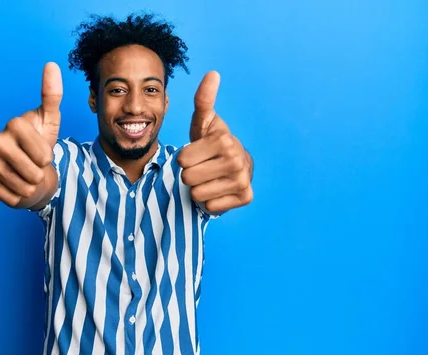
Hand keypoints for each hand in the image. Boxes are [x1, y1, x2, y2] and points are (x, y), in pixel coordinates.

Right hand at [0, 62, 62, 207]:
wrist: (27, 171)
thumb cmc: (40, 145)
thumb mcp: (50, 121)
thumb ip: (52, 95)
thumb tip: (51, 64)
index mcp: (15, 124)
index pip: (43, 154)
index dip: (48, 159)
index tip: (43, 153)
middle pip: (32, 172)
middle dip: (39, 175)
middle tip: (34, 168)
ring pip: (20, 186)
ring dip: (29, 188)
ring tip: (26, 178)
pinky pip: (5, 195)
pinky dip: (15, 196)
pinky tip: (13, 185)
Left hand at [177, 71, 252, 213]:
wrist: (233, 166)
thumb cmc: (212, 143)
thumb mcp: (203, 122)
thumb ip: (203, 100)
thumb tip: (212, 73)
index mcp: (224, 140)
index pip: (182, 160)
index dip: (185, 159)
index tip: (198, 154)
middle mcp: (237, 160)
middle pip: (188, 178)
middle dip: (191, 175)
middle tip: (203, 167)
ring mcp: (243, 180)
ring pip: (197, 194)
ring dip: (199, 189)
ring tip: (210, 178)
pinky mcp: (246, 198)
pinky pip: (211, 207)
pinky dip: (211, 202)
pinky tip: (219, 190)